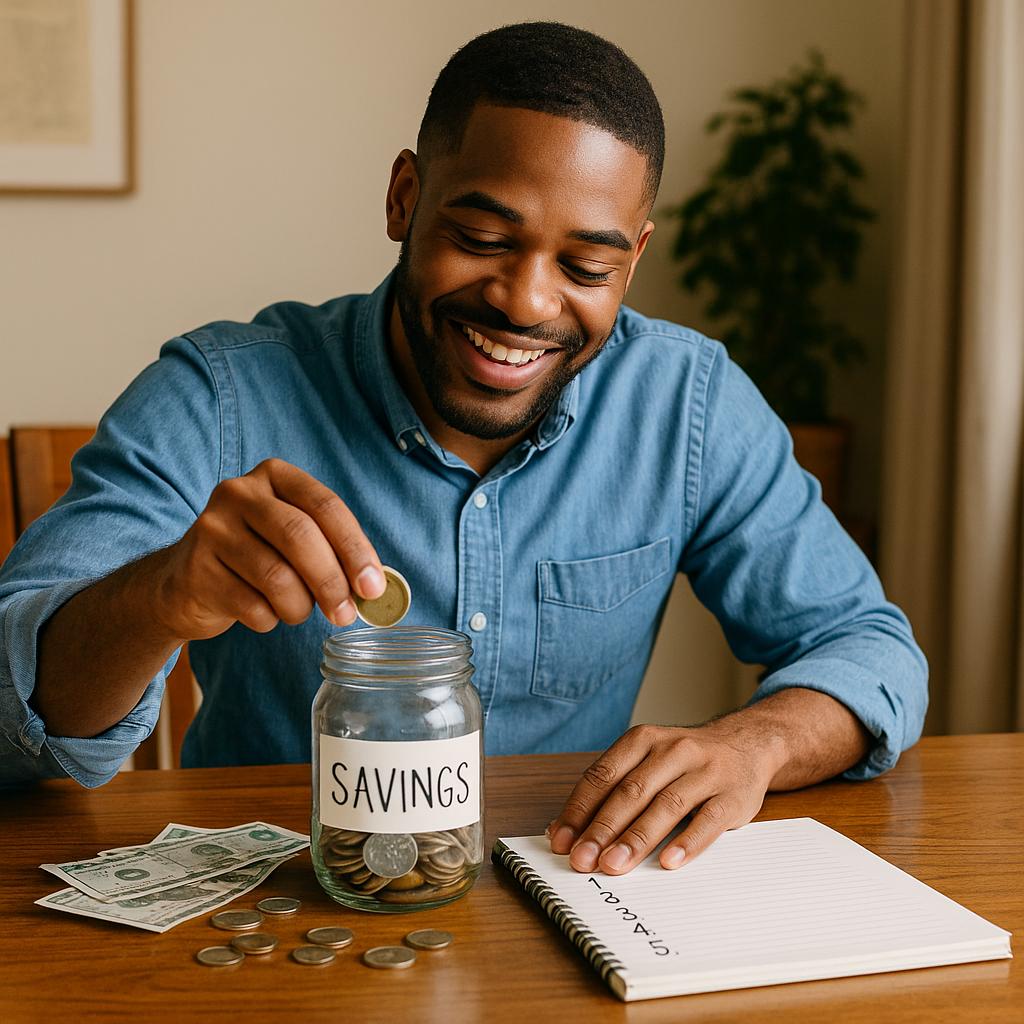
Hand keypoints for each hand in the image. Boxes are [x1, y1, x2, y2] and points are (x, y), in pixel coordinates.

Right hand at [150, 458, 384, 640]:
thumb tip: (373, 588)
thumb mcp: (293, 537)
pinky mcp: (196, 570)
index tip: (372, 587)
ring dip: (299, 607)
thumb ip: (332, 550)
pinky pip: (251, 605)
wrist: (184, 583)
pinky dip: (269, 619)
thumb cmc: (258, 557)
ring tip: (297, 612)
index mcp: (274, 475)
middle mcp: (239, 493)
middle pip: (300, 537)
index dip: (355, 548)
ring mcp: (212, 529)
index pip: (325, 506)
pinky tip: (263, 612)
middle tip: (347, 614)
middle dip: (332, 582)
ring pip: (277, 576)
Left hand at [547, 721, 786, 873]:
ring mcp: (706, 771)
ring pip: (666, 806)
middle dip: (603, 829)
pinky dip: (687, 842)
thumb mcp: (647, 760)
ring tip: (614, 865)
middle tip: (583, 860)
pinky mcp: (733, 795)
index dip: (580, 810)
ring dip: (637, 839)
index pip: (604, 775)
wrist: (746, 745)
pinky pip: (708, 820)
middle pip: (632, 792)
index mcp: (643, 739)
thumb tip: (566, 831)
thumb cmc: (683, 762)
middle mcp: (673, 750)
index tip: (562, 841)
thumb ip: (612, 790)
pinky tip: (668, 862)